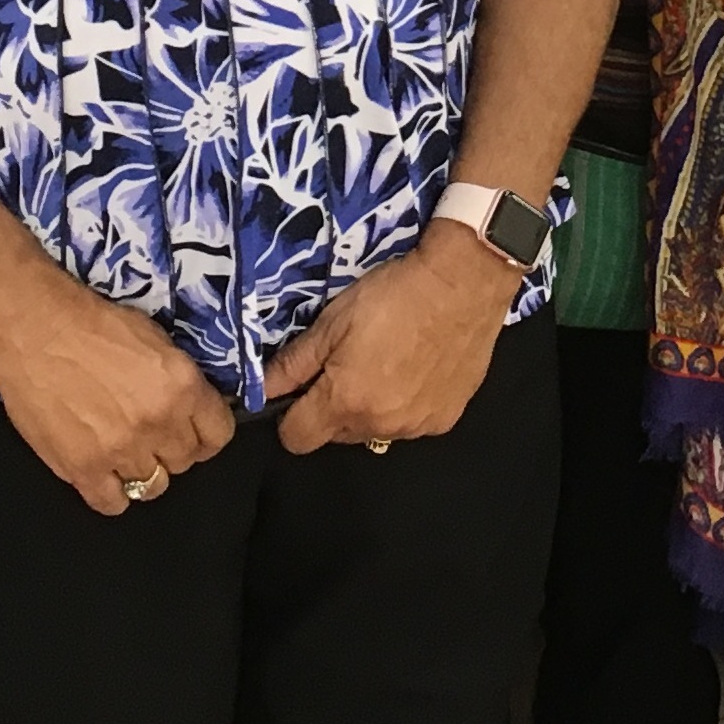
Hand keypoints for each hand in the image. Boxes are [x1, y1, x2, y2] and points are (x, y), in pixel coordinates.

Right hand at [0, 275, 235, 515]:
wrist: (34, 329)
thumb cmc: (90, 324)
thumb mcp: (155, 338)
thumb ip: (179, 379)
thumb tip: (193, 402)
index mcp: (181, 387)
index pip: (219, 433)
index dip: (207, 432)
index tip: (196, 430)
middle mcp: (157, 423)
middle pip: (185, 460)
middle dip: (173, 447)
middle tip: (152, 433)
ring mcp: (120, 450)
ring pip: (152, 485)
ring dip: (143, 470)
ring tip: (126, 451)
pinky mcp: (82, 468)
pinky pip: (112, 503)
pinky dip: (111, 492)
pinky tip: (104, 472)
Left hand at [263, 227, 520, 454]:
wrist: (464, 284)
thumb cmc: (394, 296)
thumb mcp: (334, 321)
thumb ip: (294, 363)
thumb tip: (259, 389)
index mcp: (345, 402)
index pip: (296, 439)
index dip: (291, 415)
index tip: (302, 389)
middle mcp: (380, 427)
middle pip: (337, 434)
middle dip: (334, 407)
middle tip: (349, 362)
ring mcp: (416, 427)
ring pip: (375, 430)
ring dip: (372, 408)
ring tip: (388, 362)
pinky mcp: (445, 419)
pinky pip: (411, 423)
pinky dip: (406, 404)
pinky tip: (418, 368)